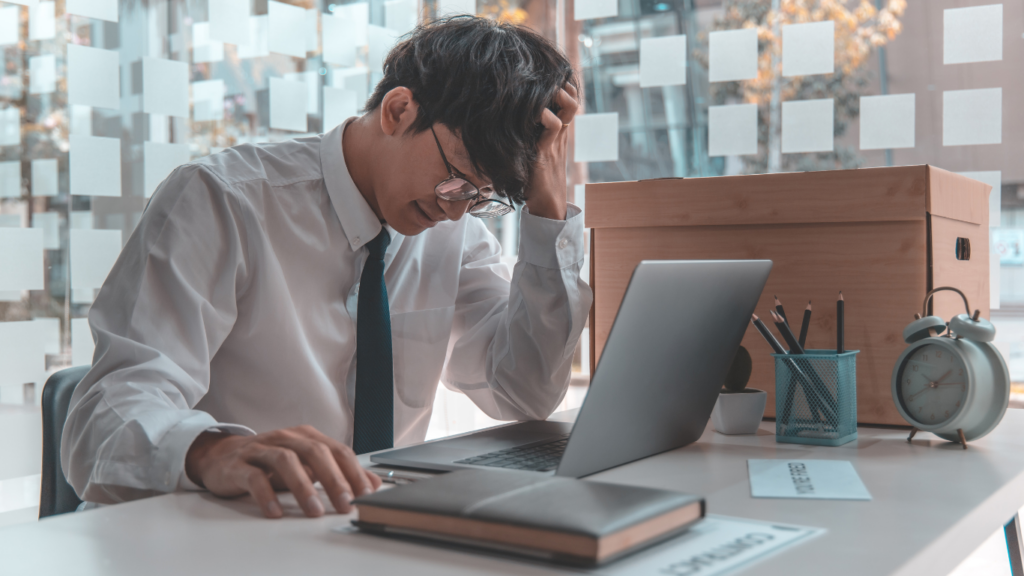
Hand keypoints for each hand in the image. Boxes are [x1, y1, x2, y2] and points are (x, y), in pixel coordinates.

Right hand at [184, 425, 381, 518]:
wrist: (221, 456)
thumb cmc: (269, 463)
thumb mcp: (306, 465)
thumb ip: (339, 473)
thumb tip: (374, 483)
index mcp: (306, 437)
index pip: (337, 450)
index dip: (353, 471)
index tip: (366, 495)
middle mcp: (286, 438)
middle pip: (315, 452)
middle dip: (334, 479)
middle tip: (346, 503)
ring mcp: (261, 449)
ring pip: (286, 461)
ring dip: (303, 487)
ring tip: (315, 512)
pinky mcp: (238, 465)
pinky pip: (254, 478)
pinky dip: (267, 495)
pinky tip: (276, 512)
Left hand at [523, 82, 579, 220]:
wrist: (546, 203)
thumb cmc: (535, 179)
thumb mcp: (532, 150)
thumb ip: (527, 135)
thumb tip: (505, 119)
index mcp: (558, 133)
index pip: (569, 100)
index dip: (560, 86)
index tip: (541, 81)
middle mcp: (560, 133)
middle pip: (572, 97)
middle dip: (559, 84)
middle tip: (539, 83)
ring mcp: (556, 140)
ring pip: (567, 105)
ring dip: (553, 94)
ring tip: (537, 94)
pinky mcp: (547, 150)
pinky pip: (553, 124)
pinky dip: (541, 113)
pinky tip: (527, 113)